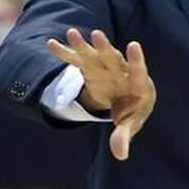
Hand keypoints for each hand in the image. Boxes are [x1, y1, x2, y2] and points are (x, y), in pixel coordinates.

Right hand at [47, 29, 155, 159]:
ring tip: (71, 33)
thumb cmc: (131, 111)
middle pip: (113, 59)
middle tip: (97, 35)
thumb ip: (123, 136)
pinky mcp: (91, 68)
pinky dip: (65, 53)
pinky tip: (50, 44)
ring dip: (83, 45)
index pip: (137, 71)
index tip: (134, 45)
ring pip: (94, 55)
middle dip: (104, 48)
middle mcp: (120, 72)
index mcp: (136, 85)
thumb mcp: (129, 124)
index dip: (136, 59)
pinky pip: (76, 60)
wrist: (126, 99)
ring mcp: (105, 68)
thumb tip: (120, 154)